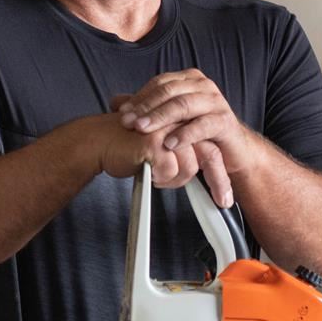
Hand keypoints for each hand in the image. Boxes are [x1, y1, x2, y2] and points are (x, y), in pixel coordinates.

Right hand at [85, 113, 232, 207]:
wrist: (97, 142)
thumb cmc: (124, 145)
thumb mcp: (161, 147)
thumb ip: (181, 151)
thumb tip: (203, 170)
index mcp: (182, 119)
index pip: (211, 145)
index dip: (219, 171)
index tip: (224, 194)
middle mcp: (178, 119)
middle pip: (210, 153)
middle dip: (218, 180)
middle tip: (223, 201)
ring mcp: (167, 127)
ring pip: (189, 166)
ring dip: (173, 178)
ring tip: (155, 175)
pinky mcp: (154, 140)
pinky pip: (170, 170)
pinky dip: (158, 178)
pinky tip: (146, 172)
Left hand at [112, 69, 257, 203]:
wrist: (229, 150)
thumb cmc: (196, 132)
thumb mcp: (169, 119)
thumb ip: (144, 109)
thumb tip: (114, 103)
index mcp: (188, 80)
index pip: (159, 83)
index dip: (139, 98)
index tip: (121, 113)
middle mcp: (202, 86)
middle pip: (169, 91)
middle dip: (145, 108)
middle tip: (128, 123)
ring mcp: (215, 102)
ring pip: (183, 105)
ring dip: (160, 118)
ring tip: (142, 130)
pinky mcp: (225, 121)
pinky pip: (202, 125)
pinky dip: (184, 134)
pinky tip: (169, 143)